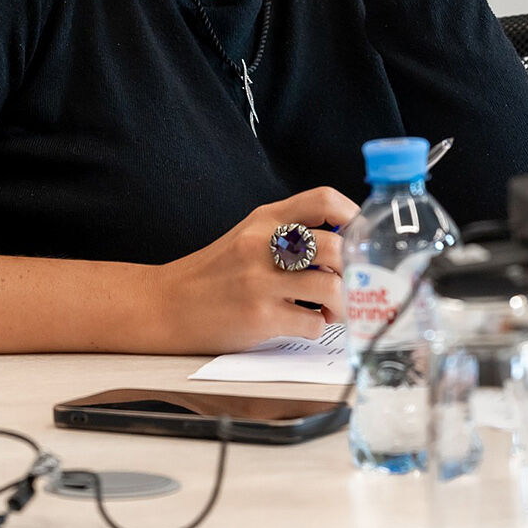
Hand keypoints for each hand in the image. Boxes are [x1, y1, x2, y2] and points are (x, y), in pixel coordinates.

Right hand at [149, 187, 357, 351]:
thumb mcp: (247, 236)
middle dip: (354, 270)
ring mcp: (261, 281)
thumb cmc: (213, 274)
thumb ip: (287, 232)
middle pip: (337, 247)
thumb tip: (343, 242)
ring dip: (343, 303)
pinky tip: (307, 324)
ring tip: (333, 308)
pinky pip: (312, 323)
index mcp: (264, 219)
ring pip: (332, 287)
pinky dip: (318, 327)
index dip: (353, 215)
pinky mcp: (259, 316)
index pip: (323, 199)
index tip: (361, 234)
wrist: (166, 305)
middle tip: (354, 282)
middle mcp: (263, 244)